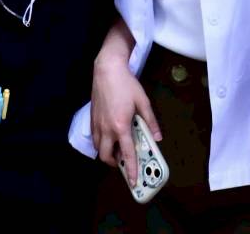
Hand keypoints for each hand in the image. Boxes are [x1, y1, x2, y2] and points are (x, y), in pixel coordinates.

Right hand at [91, 55, 160, 185]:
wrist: (107, 69)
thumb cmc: (126, 84)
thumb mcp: (143, 102)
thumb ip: (151, 121)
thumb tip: (158, 137)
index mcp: (121, 126)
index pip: (127, 154)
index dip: (130, 169)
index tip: (133, 181)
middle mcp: (106, 129)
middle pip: (106, 156)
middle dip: (114, 163)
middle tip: (124, 161)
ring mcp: (97, 124)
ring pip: (98, 148)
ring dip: (107, 153)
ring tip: (117, 149)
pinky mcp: (91, 118)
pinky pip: (95, 137)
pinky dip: (101, 142)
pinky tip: (109, 135)